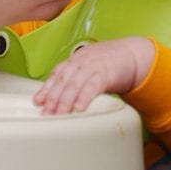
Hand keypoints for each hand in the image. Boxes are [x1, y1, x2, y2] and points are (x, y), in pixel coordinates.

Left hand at [33, 37, 154, 113]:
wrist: (133, 54)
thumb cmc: (109, 63)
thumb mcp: (88, 67)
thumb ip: (74, 79)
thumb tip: (57, 96)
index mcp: (75, 60)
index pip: (57, 74)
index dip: (46, 88)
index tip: (38, 102)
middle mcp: (81, 61)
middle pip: (63, 81)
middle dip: (53, 98)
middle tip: (46, 114)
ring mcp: (93, 66)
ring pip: (75, 84)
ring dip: (65, 101)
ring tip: (59, 115)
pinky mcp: (106, 73)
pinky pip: (93, 86)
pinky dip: (84, 97)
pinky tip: (79, 108)